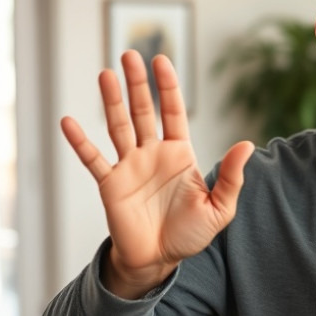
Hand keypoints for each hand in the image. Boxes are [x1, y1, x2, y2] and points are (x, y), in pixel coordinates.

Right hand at [62, 50, 254, 298]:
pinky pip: (92, 159)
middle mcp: (153, 154)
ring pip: (118, 126)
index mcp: (180, 154)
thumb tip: (247, 145)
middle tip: (130, 54)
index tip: (161, 60)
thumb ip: (231, 177)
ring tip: (105, 74)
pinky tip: (68, 121)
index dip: (167, 87)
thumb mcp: (219, 208)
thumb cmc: (191, 234)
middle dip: (137, 84)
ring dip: (111, 101)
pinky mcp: (110, 184)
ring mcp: (130, 166)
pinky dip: (80, 142)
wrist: (160, 260)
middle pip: (143, 111)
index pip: (173, 112)